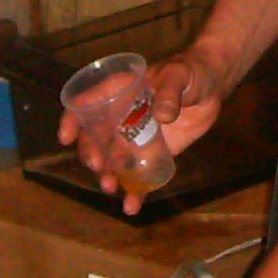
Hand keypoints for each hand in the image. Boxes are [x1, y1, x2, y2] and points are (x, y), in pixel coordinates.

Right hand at [57, 48, 226, 215]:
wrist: (211, 87)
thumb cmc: (190, 72)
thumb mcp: (178, 75)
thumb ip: (170, 93)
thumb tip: (163, 116)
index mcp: (118, 92)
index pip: (86, 105)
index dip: (72, 121)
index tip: (66, 138)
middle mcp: (119, 117)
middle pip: (95, 139)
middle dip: (92, 154)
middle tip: (99, 165)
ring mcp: (134, 138)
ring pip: (112, 161)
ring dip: (107, 175)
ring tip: (111, 186)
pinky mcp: (152, 154)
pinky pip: (138, 175)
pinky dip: (134, 192)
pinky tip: (131, 206)